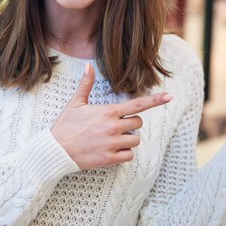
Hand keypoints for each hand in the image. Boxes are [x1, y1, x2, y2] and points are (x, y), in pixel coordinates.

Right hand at [51, 63, 172, 169]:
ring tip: (112, 138)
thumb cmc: (65, 125)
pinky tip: (112, 150)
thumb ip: (86, 84)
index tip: (169, 97)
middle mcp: (113, 127)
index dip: (155, 100)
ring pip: (135, 140)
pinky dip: (124, 153)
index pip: (137, 105)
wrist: (55, 150)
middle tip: (115, 125)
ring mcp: (113, 144)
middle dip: (130, 123)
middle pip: (138, 123)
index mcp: (108, 112)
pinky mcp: (110, 159)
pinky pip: (129, 155)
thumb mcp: (75, 103)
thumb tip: (88, 66)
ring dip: (128, 139)